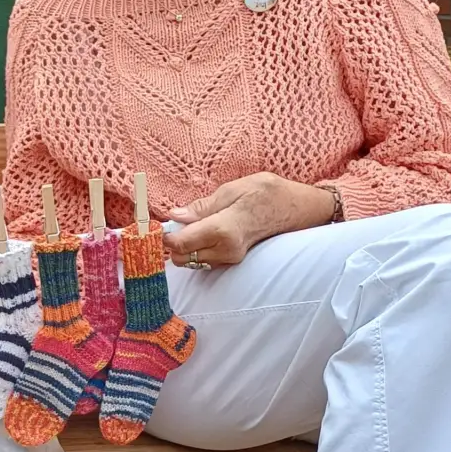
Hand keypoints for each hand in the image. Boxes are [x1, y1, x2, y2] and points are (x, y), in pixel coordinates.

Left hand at [165, 172, 337, 268]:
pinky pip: (205, 260)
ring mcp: (232, 258)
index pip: (180, 244)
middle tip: (169, 224)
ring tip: (185, 226)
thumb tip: (174, 215)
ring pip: (192, 262)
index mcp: (223, 230)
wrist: (297, 208)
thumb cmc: (267, 193)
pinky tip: (199, 232)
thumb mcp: (232, 190)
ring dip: (183, 247)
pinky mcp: (235, 260)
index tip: (153, 225)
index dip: (162, 236)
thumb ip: (202, 207)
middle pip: (182, 258)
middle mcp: (226, 250)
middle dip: (170, 244)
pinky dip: (195, 249)